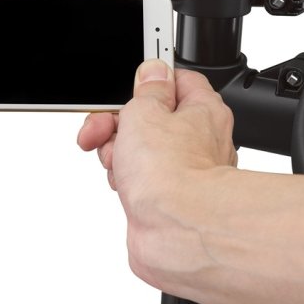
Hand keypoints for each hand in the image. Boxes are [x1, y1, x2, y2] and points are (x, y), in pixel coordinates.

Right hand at [76, 60, 237, 294]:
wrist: (178, 231)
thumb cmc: (172, 173)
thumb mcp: (146, 110)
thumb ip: (146, 89)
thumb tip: (153, 72)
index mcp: (202, 110)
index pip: (176, 81)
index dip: (147, 81)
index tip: (125, 84)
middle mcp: (198, 141)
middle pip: (150, 118)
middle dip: (118, 122)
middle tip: (102, 128)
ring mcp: (182, 173)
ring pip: (140, 151)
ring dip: (117, 152)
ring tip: (116, 161)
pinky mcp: (167, 200)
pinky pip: (139, 180)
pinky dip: (124, 180)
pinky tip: (123, 184)